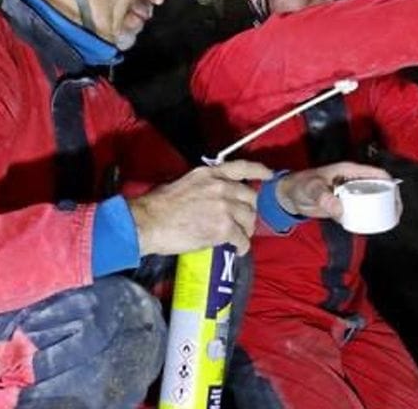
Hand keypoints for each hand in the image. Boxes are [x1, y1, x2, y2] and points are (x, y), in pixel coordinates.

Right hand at [128, 160, 272, 255]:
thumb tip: (211, 197)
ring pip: (248, 219)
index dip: (259, 171)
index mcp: (209, 173)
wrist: (148, 222)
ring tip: (238, 238)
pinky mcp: (223, 228)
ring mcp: (224, 206)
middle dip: (249, 211)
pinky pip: (242, 239)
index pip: (242, 167)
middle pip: (250, 198)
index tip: (269, 175)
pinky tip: (236, 251)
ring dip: (246, 230)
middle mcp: (221, 186)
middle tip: (243, 222)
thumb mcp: (183, 183)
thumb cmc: (157, 205)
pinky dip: (242, 246)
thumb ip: (204, 186)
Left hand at [275, 162, 391, 220]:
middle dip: (392, 199)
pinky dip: (370, 217)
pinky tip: (376, 226)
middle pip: (380, 187)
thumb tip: (340, 210)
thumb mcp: (311, 189)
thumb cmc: (301, 185)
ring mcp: (351, 193)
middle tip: (396, 214)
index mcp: (350, 171)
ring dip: (383, 209)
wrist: (290, 196)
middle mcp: (354, 181)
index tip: (397, 198)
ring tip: (391, 222)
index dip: (390, 183)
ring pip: (373, 199)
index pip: (377, 174)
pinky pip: (362, 210)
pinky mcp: (345, 205)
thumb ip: (323, 197)